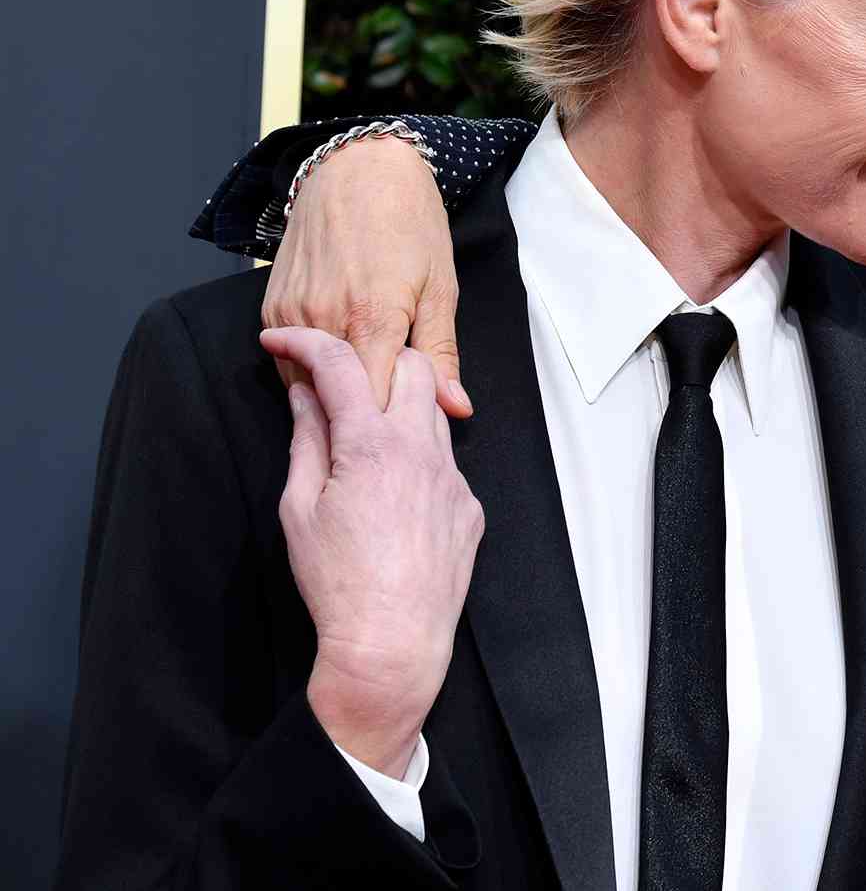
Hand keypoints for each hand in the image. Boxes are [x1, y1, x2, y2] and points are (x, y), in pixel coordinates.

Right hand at [262, 135, 472, 416]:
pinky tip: (337, 369)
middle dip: (362, 417)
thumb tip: (456, 408)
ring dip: (332, 396)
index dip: (390, 425)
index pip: (373, 402)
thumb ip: (441, 354)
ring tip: (364, 397)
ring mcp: (291, 313)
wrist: (357, 171)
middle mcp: (324, 319)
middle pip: (335, 398)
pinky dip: (309, 372)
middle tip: (389, 423)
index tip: (407, 434)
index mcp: (374, 317)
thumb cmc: (409, 224)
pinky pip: (286, 360)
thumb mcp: (441, 288)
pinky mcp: (271, 307)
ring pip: (305, 384)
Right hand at [262, 327, 484, 777]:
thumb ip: (307, 441)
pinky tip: (391, 491)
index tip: (278, 340)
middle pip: (409, 365)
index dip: (304, 342)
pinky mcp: (468, 506)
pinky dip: (416, 458)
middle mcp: (421, 449)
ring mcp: (452, 477)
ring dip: (398, 406)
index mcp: (371, 445)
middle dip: (371, 357)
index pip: (339, 364)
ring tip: (361, 436)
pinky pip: (445, 462)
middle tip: (335, 381)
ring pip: (433, 411)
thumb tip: (304, 397)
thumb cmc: (337, 582)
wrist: (392, 642)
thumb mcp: (300, 508)